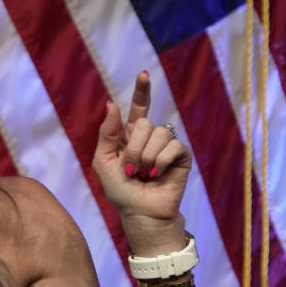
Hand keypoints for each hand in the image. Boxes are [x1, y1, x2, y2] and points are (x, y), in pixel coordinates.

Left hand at [92, 72, 191, 252]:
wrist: (140, 212)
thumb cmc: (120, 190)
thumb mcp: (104, 161)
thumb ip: (107, 133)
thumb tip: (112, 103)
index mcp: (131, 136)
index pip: (139, 108)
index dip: (142, 91)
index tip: (143, 74)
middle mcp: (150, 138)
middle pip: (145, 123)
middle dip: (133, 148)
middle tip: (130, 169)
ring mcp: (167, 146)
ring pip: (159, 134)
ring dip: (146, 157)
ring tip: (143, 174)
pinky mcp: (181, 156)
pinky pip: (173, 146)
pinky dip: (160, 161)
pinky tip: (157, 174)